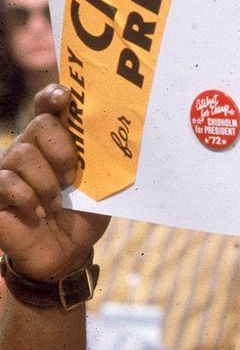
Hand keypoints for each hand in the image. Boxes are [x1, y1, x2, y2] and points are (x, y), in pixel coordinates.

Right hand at [0, 85, 108, 281]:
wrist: (65, 254)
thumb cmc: (82, 216)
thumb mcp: (99, 189)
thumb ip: (101, 164)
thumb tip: (118, 140)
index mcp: (55, 141)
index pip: (48, 105)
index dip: (54, 96)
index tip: (66, 99)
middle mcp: (29, 148)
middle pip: (40, 124)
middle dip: (61, 149)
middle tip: (71, 177)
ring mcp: (9, 169)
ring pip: (23, 154)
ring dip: (46, 182)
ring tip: (56, 204)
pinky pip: (6, 181)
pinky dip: (28, 198)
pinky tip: (39, 213)